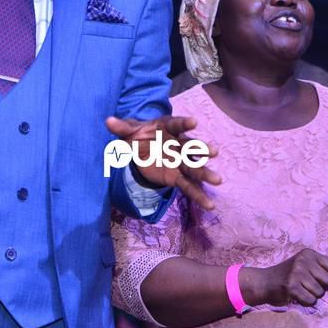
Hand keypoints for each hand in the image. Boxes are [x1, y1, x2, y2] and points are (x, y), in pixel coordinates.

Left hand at [105, 114, 220, 209]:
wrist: (141, 149)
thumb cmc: (138, 135)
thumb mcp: (128, 131)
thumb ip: (121, 127)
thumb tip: (108, 121)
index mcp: (167, 128)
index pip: (176, 124)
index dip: (184, 123)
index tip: (195, 122)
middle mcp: (178, 143)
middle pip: (191, 147)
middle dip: (201, 149)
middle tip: (214, 152)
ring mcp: (179, 161)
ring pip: (194, 168)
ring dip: (205, 173)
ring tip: (218, 180)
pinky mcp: (177, 177)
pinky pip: (189, 186)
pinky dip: (199, 195)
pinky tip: (210, 205)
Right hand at [252, 249, 327, 306]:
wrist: (264, 282)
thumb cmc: (290, 276)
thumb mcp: (309, 269)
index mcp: (308, 253)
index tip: (314, 276)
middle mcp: (303, 260)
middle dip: (319, 287)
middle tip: (304, 284)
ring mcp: (296, 273)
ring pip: (320, 293)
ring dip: (311, 295)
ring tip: (299, 289)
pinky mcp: (291, 287)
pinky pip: (311, 301)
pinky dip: (305, 302)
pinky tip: (296, 296)